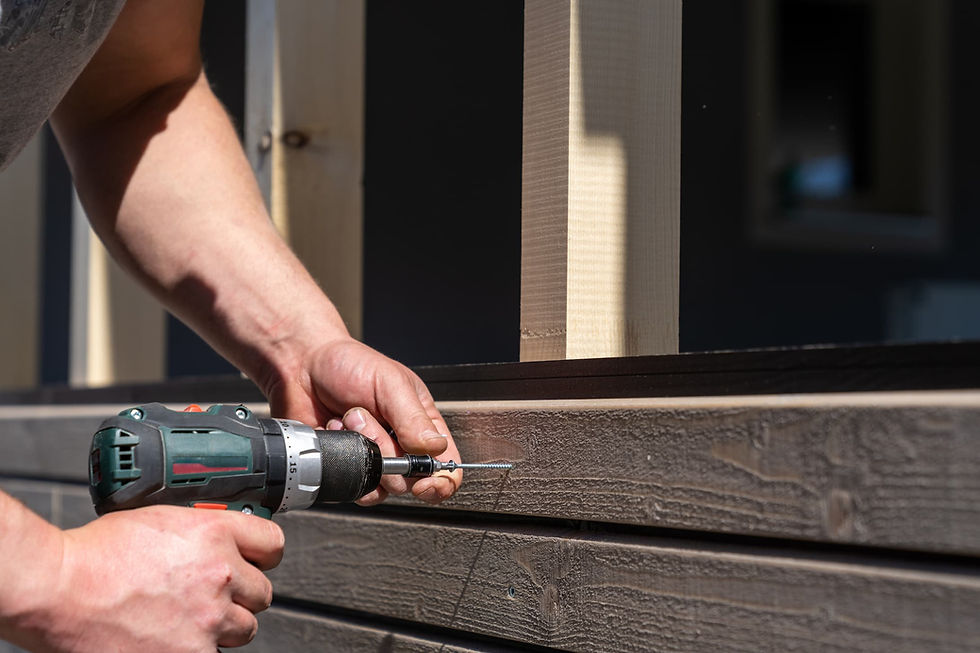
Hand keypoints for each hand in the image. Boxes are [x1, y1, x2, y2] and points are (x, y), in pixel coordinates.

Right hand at [30, 506, 282, 651]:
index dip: (262, 555)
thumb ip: (199, 530)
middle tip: (215, 595)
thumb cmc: (96, 555)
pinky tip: (174, 637)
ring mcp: (209, 618)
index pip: (273, 545)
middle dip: (241, 594)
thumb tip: (219, 540)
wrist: (59, 590)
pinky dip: (198, 648)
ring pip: (244, 629)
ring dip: (224, 626)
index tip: (256, 561)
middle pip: (262, 592)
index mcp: (214, 533)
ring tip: (191, 619)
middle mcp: (220, 574)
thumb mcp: (160, 519)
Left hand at [265, 337, 461, 504]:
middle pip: (409, 479)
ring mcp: (373, 459)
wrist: (302, 365)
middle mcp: (401, 445)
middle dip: (385, 450)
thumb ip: (414, 418)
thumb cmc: (349, 364)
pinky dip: (340, 460)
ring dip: (361, 451)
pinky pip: (350, 484)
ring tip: (348, 420)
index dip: (440, 481)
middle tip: (366, 417)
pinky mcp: (346, 467)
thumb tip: (435, 449)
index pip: (446, 466)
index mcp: (423, 423)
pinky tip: (334, 431)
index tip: (423, 481)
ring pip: (379, 485)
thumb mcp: (390, 382)